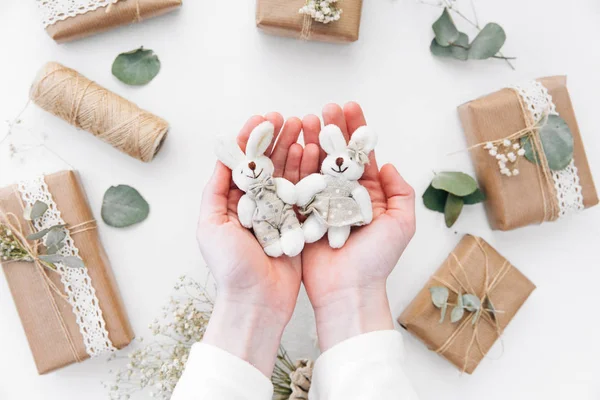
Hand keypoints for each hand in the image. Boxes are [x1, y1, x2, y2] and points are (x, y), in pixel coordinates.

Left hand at [197, 114, 303, 375]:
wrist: (258, 301)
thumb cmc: (230, 268)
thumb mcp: (211, 226)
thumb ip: (215, 191)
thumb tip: (221, 157)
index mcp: (232, 202)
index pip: (242, 162)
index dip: (252, 138)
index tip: (263, 117)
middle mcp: (255, 203)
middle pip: (267, 163)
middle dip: (278, 138)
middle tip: (290, 117)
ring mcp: (278, 212)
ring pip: (287, 173)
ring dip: (295, 149)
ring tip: (306, 128)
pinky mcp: (297, 222)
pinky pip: (303, 192)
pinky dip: (309, 171)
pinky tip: (314, 153)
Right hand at [300, 102, 415, 350]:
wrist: (348, 290)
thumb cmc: (377, 261)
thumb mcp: (401, 225)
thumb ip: (400, 193)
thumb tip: (389, 164)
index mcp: (369, 195)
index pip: (362, 155)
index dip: (356, 131)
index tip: (350, 107)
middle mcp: (345, 195)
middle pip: (338, 155)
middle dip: (332, 130)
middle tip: (325, 107)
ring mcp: (323, 204)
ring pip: (317, 166)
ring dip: (312, 141)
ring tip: (306, 119)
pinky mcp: (303, 214)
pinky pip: (300, 186)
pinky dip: (297, 166)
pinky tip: (294, 145)